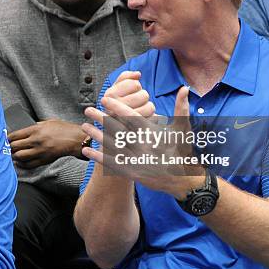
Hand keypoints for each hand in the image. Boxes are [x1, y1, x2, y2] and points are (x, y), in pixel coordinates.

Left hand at [9, 120, 85, 168]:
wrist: (75, 140)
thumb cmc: (63, 129)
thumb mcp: (48, 122)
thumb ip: (36, 125)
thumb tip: (25, 129)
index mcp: (36, 129)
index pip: (15, 135)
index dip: (8, 138)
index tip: (6, 139)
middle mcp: (36, 141)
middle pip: (15, 146)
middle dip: (9, 147)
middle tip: (8, 147)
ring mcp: (40, 152)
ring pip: (20, 157)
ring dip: (14, 156)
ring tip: (13, 154)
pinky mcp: (44, 160)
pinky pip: (29, 165)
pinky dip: (22, 164)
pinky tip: (20, 162)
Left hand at [82, 81, 203, 196]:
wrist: (183, 180)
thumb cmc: (181, 151)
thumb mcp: (182, 129)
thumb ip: (181, 107)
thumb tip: (184, 88)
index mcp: (154, 134)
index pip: (132, 117)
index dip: (117, 107)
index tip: (105, 99)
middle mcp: (143, 147)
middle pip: (118, 130)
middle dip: (101, 118)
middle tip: (88, 109)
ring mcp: (137, 161)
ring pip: (112, 146)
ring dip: (97, 136)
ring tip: (84, 126)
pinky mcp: (132, 173)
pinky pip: (112, 164)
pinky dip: (99, 157)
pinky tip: (87, 150)